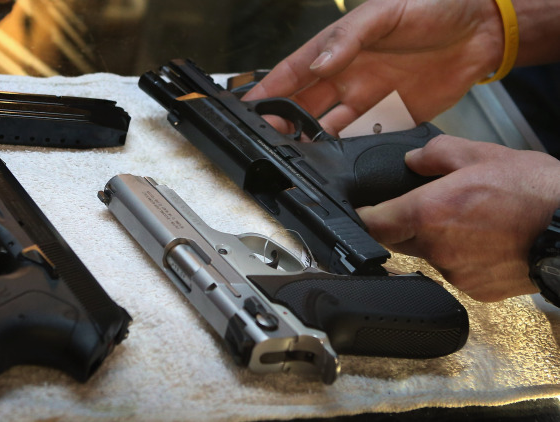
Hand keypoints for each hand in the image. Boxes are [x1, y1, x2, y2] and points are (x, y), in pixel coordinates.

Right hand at [243, 0, 503, 134]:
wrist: (481, 29)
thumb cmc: (433, 6)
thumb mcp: (385, 13)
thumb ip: (349, 38)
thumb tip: (320, 63)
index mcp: (338, 48)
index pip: (294, 72)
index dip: (268, 91)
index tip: (246, 108)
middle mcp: (346, 77)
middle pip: (303, 105)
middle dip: (281, 123)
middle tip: (264, 139)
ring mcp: (367, 100)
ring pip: (327, 127)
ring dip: (309, 141)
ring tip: (292, 154)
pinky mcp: (391, 118)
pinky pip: (361, 139)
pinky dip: (344, 151)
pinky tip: (330, 160)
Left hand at [357, 136, 559, 301]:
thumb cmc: (536, 192)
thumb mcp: (483, 154)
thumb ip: (437, 154)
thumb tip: (412, 160)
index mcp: (429, 211)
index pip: (372, 222)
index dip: (364, 216)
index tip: (363, 211)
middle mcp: (436, 247)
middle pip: (396, 239)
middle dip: (404, 223)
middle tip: (432, 206)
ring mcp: (455, 272)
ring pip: (426, 255)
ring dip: (435, 240)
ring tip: (470, 221)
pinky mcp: (474, 289)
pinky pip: (452, 271)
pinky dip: (459, 258)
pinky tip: (484, 242)